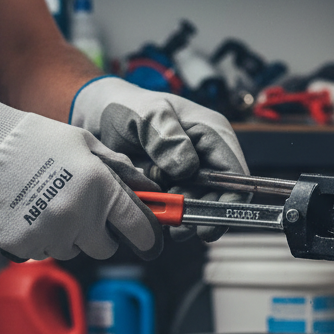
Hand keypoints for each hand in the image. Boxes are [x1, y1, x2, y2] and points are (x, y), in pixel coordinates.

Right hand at [0, 84, 162, 260]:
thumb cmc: (32, 140)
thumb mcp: (85, 143)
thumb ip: (120, 169)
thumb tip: (149, 188)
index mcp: (100, 188)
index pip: (139, 228)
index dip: (148, 236)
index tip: (149, 238)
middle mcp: (78, 216)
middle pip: (105, 247)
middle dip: (101, 233)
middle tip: (84, 209)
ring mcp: (48, 234)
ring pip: (73, 250)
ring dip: (69, 235)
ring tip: (49, 204)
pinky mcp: (22, 247)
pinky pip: (43, 253)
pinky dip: (41, 239)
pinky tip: (29, 213)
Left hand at [70, 76, 249, 241]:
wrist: (98, 117)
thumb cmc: (126, 107)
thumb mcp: (146, 113)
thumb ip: (166, 137)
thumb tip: (187, 167)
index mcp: (212, 133)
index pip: (235, 173)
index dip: (230, 201)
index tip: (209, 222)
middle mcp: (206, 155)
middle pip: (221, 195)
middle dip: (202, 214)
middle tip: (179, 227)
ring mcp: (189, 174)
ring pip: (199, 206)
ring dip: (183, 217)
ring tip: (163, 219)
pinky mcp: (172, 187)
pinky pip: (177, 209)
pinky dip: (166, 215)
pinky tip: (152, 214)